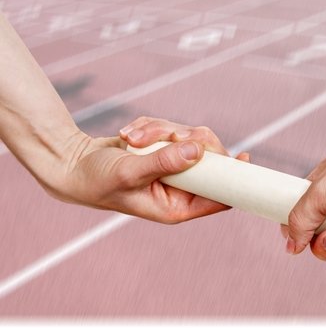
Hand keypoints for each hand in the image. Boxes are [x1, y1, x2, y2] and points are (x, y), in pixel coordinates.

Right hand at [51, 117, 246, 223]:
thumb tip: (198, 150)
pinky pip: (170, 127)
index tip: (245, 157)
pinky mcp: (164, 147)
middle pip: (209, 157)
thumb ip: (164, 162)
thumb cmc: (98, 180)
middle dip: (185, 139)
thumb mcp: (130, 173)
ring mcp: (173, 164)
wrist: (75, 164)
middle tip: (164, 135)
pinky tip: (128, 135)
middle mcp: (181, 187)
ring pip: (189, 136)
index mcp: (178, 205)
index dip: (234, 179)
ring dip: (160, 129)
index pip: (219, 196)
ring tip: (131, 138)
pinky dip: (150, 125)